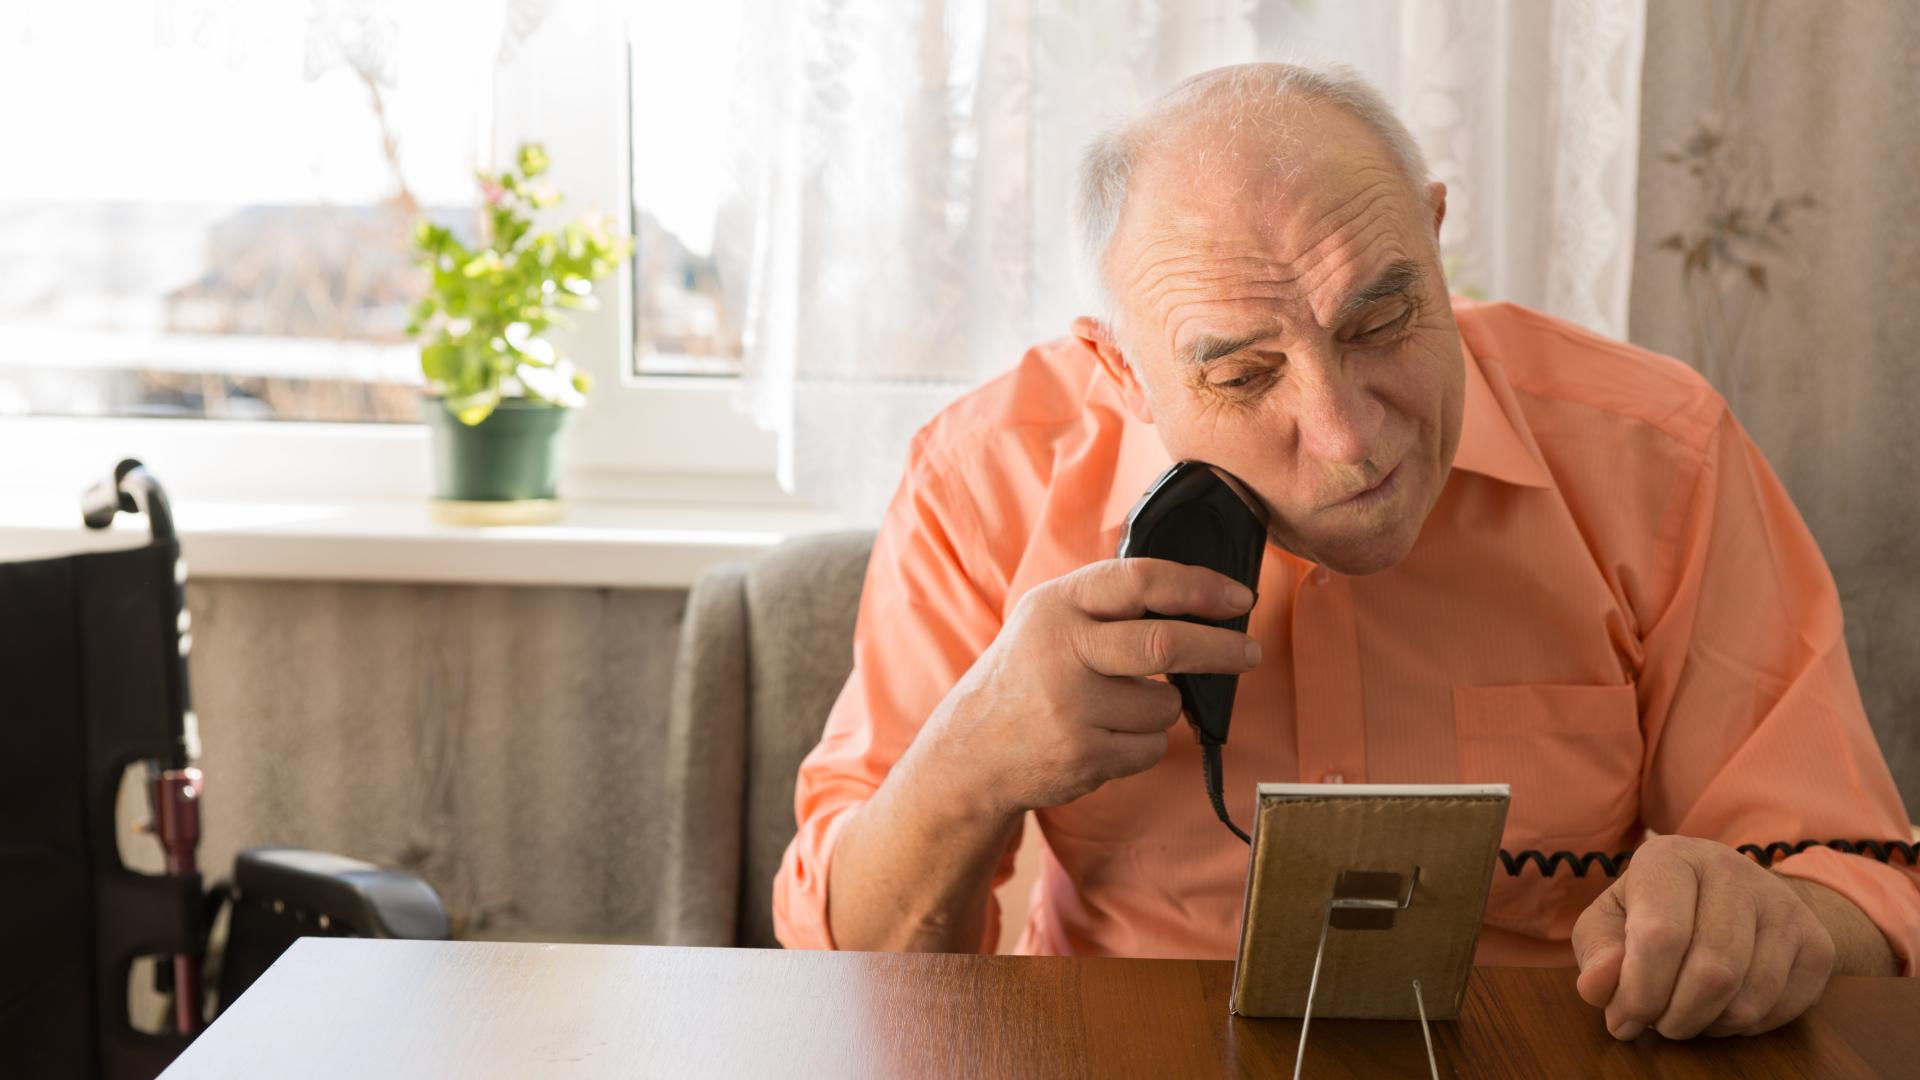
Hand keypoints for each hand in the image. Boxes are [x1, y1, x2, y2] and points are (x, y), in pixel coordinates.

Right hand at [913, 558, 1259, 817]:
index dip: (1198, 586)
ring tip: (1119, 707)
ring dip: (1162, 708)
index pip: (1139, 581)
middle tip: (1250, 652)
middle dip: (1220, 650)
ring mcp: (1071, 707)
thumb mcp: (1048, 618)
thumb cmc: (1027, 674)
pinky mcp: (1083, 755)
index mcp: (1057, 605)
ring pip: (1164, 705)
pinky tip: (1104, 737)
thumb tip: (1200, 599)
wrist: (972, 750)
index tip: (1239, 598)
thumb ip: (1108, 603)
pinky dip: (1144, 743)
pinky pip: (1151, 747)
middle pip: (1165, 645)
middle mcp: (1061, 651)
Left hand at [1571, 835, 1835, 1039]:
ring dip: (1707, 1024)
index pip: (1661, 936)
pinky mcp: (1817, 944)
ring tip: (1685, 1011)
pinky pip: (1779, 1012)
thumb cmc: (1654, 912)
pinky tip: (1721, 1006)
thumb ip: (1597, 954)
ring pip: (1748, 999)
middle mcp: (1733, 870)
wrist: (1731, 899)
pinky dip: (1742, 1027)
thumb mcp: (1609, 923)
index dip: (1640, 992)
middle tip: (1657, 1022)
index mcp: (1670, 857)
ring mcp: (1783, 906)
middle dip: (1675, 1016)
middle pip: (1712, 973)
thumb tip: (1598, 987)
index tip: (1624, 1017)